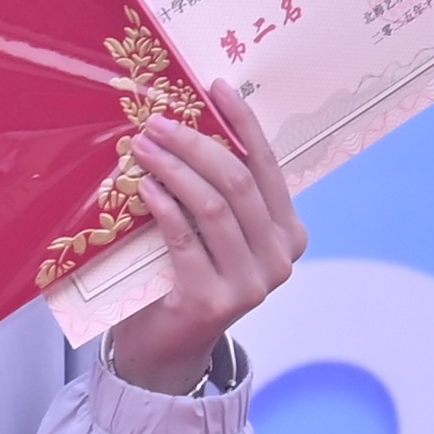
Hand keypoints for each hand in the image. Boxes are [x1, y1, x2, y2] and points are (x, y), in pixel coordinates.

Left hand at [103, 82, 307, 395]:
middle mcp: (280, 258)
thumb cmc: (188, 275)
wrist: (168, 346)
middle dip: (196, 144)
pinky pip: (186, 237)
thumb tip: (192, 119)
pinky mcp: (216, 300)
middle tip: (159, 121)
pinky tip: (144, 185)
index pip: (268, 166)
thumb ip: (219, 190)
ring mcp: (253, 283)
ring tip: (143, 146)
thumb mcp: (213, 230)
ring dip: (175, 169)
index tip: (217, 87)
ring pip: (214, 206)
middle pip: (238, 182)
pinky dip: (164, 205)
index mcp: (290, 233)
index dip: (243, 123)